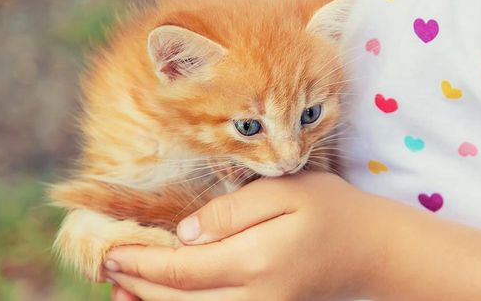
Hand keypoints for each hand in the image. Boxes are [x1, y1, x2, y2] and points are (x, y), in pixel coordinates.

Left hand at [102, 172, 388, 300]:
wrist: (372, 250)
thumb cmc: (331, 210)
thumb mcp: (286, 189)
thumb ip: (233, 210)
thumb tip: (184, 234)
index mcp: (256, 260)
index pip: (180, 269)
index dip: (140, 263)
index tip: (111, 251)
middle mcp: (255, 296)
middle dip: (138, 287)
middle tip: (108, 269)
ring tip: (123, 289)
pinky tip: (164, 298)